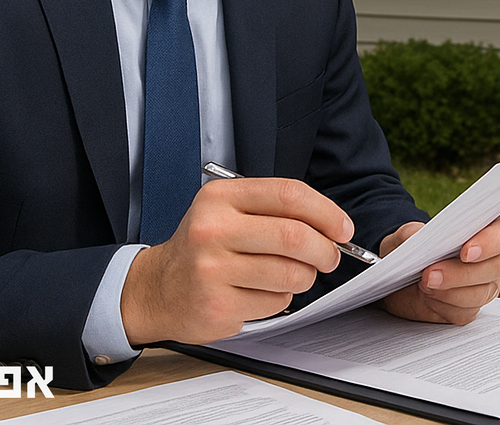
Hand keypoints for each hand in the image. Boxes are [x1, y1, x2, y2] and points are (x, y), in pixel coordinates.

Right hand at [120, 177, 352, 345]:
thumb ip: (276, 211)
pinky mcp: (217, 305)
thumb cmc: (204, 247)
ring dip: (304, 277)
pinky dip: (280, 298)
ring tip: (291, 275)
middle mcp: (212, 229)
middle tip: (330, 257)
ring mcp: (211, 269)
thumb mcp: (229, 211)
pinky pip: (275, 302)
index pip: (288, 194)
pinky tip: (257, 293)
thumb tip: (334, 227)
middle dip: (324, 250)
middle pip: (294, 236)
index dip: (326, 212)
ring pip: (290, 273)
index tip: (343, 228)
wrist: (156, 289)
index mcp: (220, 197)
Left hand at [380, 212, 499, 324]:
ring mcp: (483, 284)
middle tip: (431, 273)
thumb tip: (416, 238)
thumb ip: (410, 232)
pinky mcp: (468, 307)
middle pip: (497, 266)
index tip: (466, 251)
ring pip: (481, 293)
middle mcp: (491, 257)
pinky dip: (443, 306)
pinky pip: (464, 312)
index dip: (492, 241)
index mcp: (487, 228)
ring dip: (450, 291)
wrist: (397, 274)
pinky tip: (428, 298)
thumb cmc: (409, 248)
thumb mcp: (404, 234)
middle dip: (462, 272)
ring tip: (424, 284)